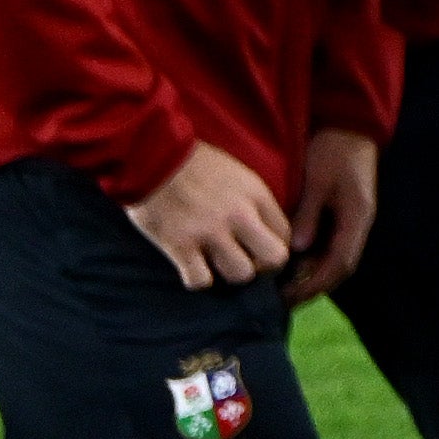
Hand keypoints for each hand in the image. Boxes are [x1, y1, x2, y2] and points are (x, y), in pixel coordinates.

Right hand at [125, 141, 294, 290]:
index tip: (257, 247)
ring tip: (217, 262)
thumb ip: (254, 202)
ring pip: (240, 275)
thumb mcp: (238, 174)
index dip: (273, 245)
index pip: (285, 234)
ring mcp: (210, 232)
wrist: (153, 156)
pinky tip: (192, 267)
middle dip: (263, 266)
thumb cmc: (195, 164)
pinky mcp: (181, 246)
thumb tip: (264, 230)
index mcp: (255, 194)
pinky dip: (197, 279)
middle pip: (274, 258)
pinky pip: (201, 281)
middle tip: (246, 261)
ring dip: (228, 273)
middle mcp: (239, 215)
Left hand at [285, 129, 380, 300]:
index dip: (315, 283)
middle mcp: (358, 224)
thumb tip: (296, 250)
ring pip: (335, 259)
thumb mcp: (318, 180)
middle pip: (340, 267)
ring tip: (285, 287)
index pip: (340, 263)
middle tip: (283, 300)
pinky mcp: (343, 215)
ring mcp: (352, 220)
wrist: (348, 125)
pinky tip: (293, 264)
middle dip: (313, 286)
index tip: (289, 296)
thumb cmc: (333, 149)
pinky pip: (330, 246)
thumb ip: (308, 215)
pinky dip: (313, 260)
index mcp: (357, 218)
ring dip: (313, 275)